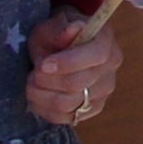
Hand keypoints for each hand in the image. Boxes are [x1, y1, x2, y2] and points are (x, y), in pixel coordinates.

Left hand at [23, 6, 124, 126]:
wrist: (59, 48)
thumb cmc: (55, 34)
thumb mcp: (52, 25)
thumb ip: (60, 30)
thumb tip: (73, 30)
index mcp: (105, 40)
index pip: (96, 55)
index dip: (68, 63)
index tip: (43, 65)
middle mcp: (110, 68)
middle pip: (78, 83)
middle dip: (48, 81)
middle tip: (32, 73)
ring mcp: (103, 92)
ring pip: (69, 104)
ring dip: (43, 96)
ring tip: (32, 83)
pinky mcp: (91, 110)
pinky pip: (65, 118)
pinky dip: (45, 109)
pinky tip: (38, 96)